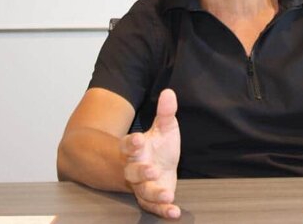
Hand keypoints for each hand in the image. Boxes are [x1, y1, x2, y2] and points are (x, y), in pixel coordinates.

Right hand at [120, 89, 180, 218]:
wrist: (152, 166)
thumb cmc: (157, 146)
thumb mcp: (164, 127)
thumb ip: (166, 112)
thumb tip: (169, 92)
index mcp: (135, 149)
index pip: (128, 145)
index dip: (131, 143)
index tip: (137, 139)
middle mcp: (134, 169)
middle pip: (132, 171)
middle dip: (141, 171)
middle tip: (151, 169)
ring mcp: (141, 185)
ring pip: (143, 191)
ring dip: (154, 194)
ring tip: (167, 194)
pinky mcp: (150, 198)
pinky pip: (154, 206)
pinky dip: (163, 210)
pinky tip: (174, 211)